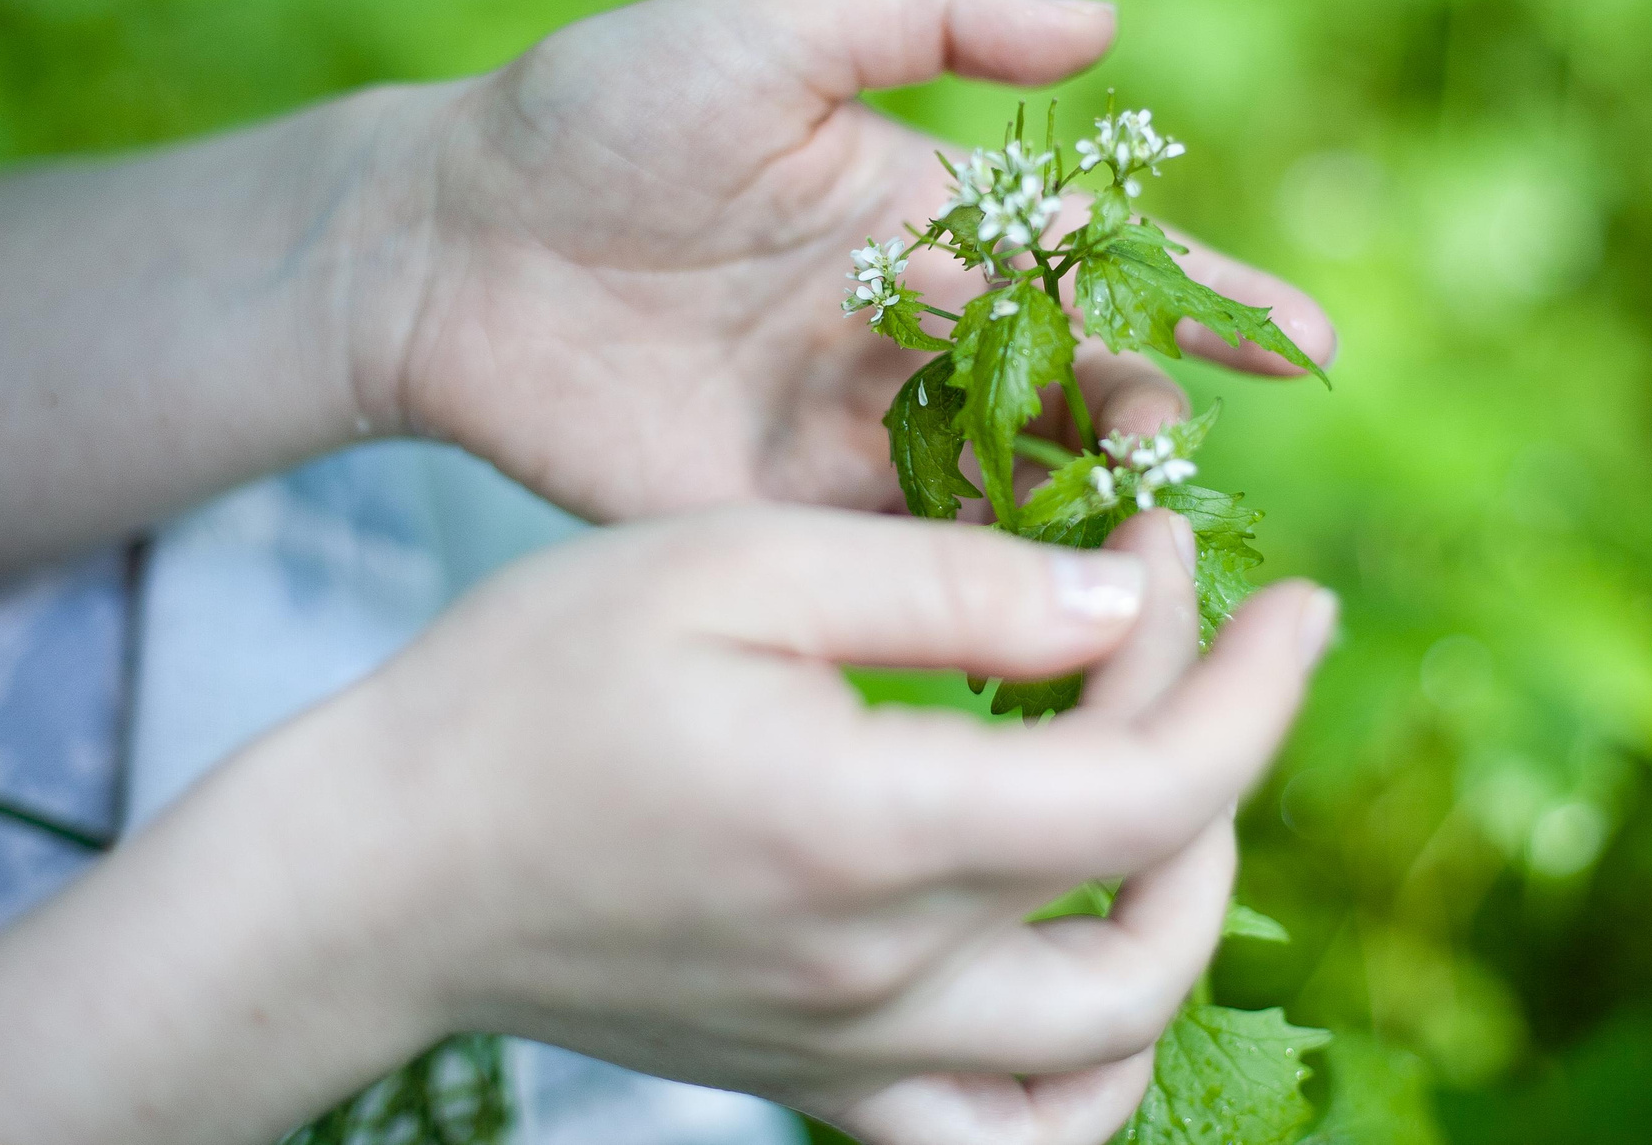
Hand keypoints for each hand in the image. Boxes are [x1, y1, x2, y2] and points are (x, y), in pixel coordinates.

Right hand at [318, 503, 1334, 1144]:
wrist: (376, 868)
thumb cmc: (530, 687)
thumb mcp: (732, 565)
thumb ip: (946, 586)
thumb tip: (1117, 604)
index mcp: (868, 828)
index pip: (1149, 792)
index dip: (1248, 685)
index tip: (1275, 586)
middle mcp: (881, 973)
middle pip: (1154, 914)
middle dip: (1229, 762)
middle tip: (1199, 637)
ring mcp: (851, 1049)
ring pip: (1103, 1050)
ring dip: (1181, 912)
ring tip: (1163, 784)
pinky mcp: (812, 1078)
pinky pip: (996, 1137)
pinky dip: (1082, 1069)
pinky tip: (1080, 969)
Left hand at [360, 0, 1335, 520]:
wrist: (443, 242)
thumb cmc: (600, 111)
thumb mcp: (771, 31)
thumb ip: (932, 16)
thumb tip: (1103, 21)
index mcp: (933, 218)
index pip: (1103, 260)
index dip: (1209, 298)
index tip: (1308, 340)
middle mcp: (916, 333)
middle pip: (1077, 388)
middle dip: (1151, 412)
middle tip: (1176, 432)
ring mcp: (855, 434)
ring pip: (1014, 487)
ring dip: (1087, 515)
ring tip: (1140, 538)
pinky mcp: (783, 517)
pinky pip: (907, 564)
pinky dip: (984, 594)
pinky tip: (1048, 625)